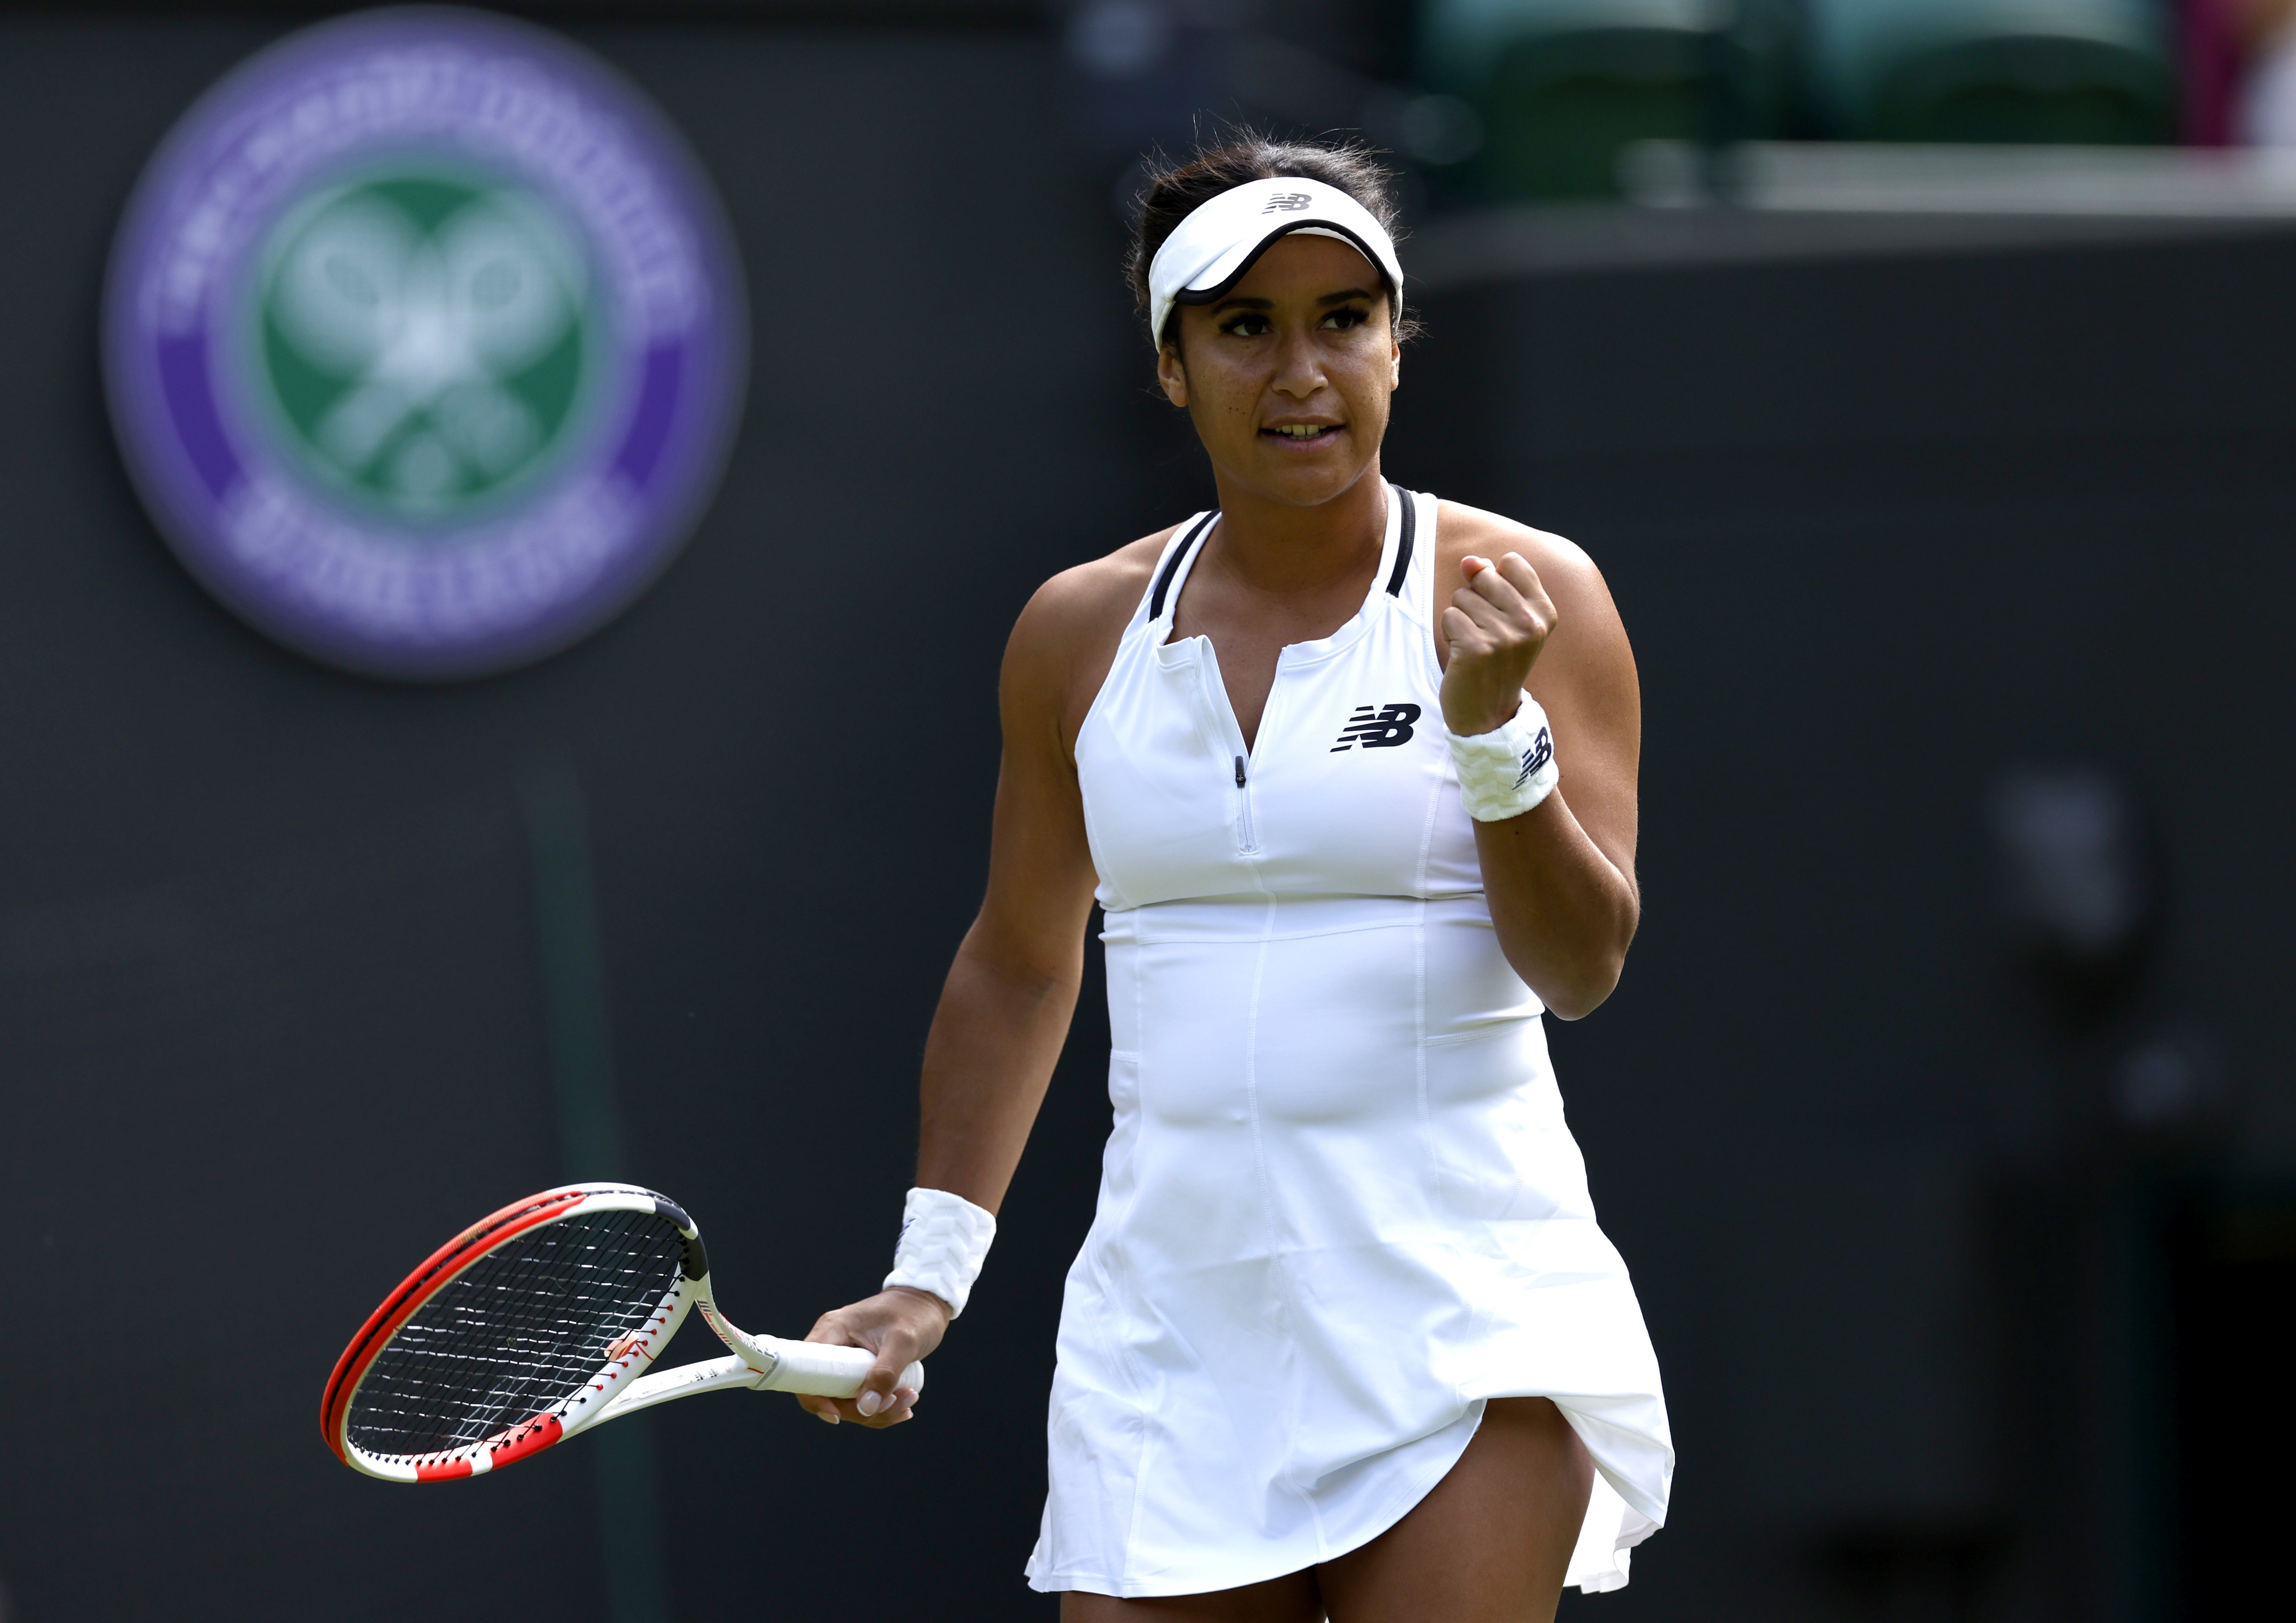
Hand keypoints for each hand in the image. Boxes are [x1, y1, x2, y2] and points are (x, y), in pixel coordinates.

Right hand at [793, 1286, 948, 1427]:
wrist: (926, 1302)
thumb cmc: (914, 1313)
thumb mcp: (904, 1341)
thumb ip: (885, 1373)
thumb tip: (866, 1408)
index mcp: (833, 1330)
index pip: (806, 1371)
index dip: (815, 1398)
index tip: (838, 1414)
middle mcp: (832, 1345)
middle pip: (827, 1394)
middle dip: (860, 1409)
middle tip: (896, 1402)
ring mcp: (844, 1359)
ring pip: (846, 1401)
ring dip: (877, 1411)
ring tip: (909, 1398)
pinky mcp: (857, 1369)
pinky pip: (860, 1398)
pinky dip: (880, 1408)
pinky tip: (903, 1402)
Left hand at [1440, 552, 1557, 736]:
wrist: (1489, 713)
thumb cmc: (1494, 661)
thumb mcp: (1504, 619)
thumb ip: (1490, 582)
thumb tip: (1470, 560)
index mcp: (1543, 612)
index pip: (1511, 562)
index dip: (1493, 581)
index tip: (1498, 611)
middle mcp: (1529, 623)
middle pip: (1483, 576)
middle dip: (1473, 600)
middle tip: (1483, 632)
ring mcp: (1505, 636)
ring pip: (1462, 597)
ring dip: (1460, 620)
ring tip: (1474, 645)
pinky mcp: (1478, 649)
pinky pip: (1450, 616)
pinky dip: (1449, 634)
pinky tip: (1463, 655)